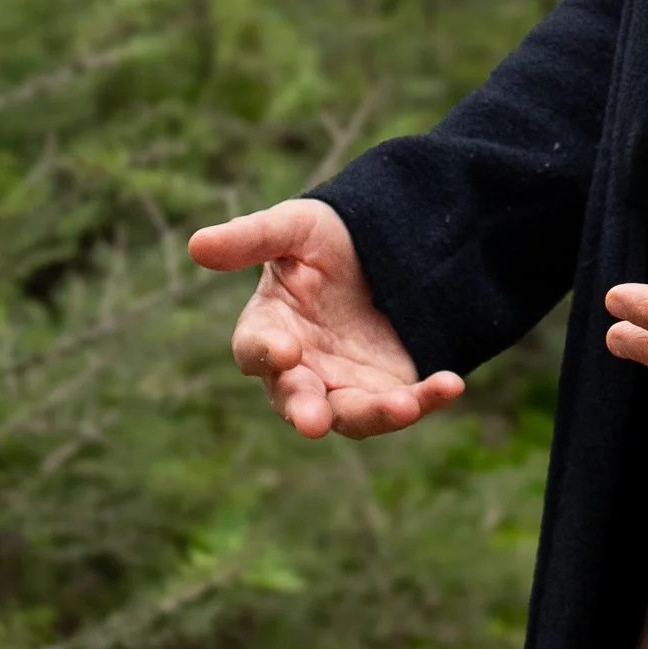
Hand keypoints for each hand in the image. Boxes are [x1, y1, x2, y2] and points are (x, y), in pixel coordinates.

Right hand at [188, 197, 465, 442]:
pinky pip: (405, 402)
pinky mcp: (389, 387)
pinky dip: (426, 398)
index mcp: (269, 328)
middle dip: (305, 410)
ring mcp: (345, 384)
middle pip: (297, 399)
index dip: (266, 352)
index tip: (285, 350)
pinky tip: (451, 385)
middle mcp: (302, 368)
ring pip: (352, 413)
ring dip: (375, 413)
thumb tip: (196, 245)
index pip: (256, 348)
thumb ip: (251, 238)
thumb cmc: (325, 236)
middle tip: (311, 422)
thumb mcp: (294, 226)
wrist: (384, 244)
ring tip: (403, 405)